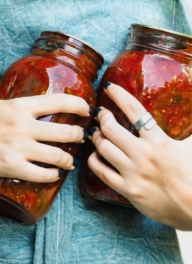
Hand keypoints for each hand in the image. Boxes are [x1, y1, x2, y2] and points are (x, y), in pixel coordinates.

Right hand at [0, 81, 89, 182]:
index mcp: (17, 106)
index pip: (58, 102)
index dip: (79, 105)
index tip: (87, 109)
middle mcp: (23, 126)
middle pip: (66, 132)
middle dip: (79, 136)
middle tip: (82, 138)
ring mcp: (18, 148)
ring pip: (58, 155)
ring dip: (68, 159)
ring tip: (69, 160)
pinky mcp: (10, 167)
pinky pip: (41, 174)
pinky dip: (52, 176)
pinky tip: (54, 175)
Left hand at [88, 83, 191, 229]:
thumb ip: (188, 129)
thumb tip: (189, 105)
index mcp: (160, 141)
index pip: (135, 110)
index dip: (119, 95)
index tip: (108, 87)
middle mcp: (143, 154)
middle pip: (111, 128)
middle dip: (102, 117)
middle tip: (100, 114)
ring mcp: (133, 173)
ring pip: (103, 148)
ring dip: (96, 137)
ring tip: (95, 132)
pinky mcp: (127, 189)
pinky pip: (101, 171)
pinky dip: (93, 160)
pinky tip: (94, 155)